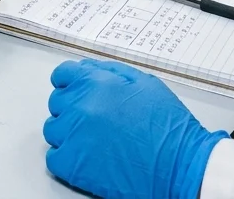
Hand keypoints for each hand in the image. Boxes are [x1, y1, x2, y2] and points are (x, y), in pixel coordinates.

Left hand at [43, 59, 226, 198]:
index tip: (75, 91)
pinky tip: (84, 157)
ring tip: (90, 140)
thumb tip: (87, 69)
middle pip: (57, 102)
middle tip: (92, 119)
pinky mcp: (74, 165)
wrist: (180, 165)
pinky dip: (64, 157)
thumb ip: (110, 71)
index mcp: (94, 82)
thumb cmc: (167, 125)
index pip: (62, 75)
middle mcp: (79, 106)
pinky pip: (53, 157)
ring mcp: (73, 136)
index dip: (70, 82)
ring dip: (67, 132)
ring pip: (53, 129)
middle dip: (71, 107)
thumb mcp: (143, 81)